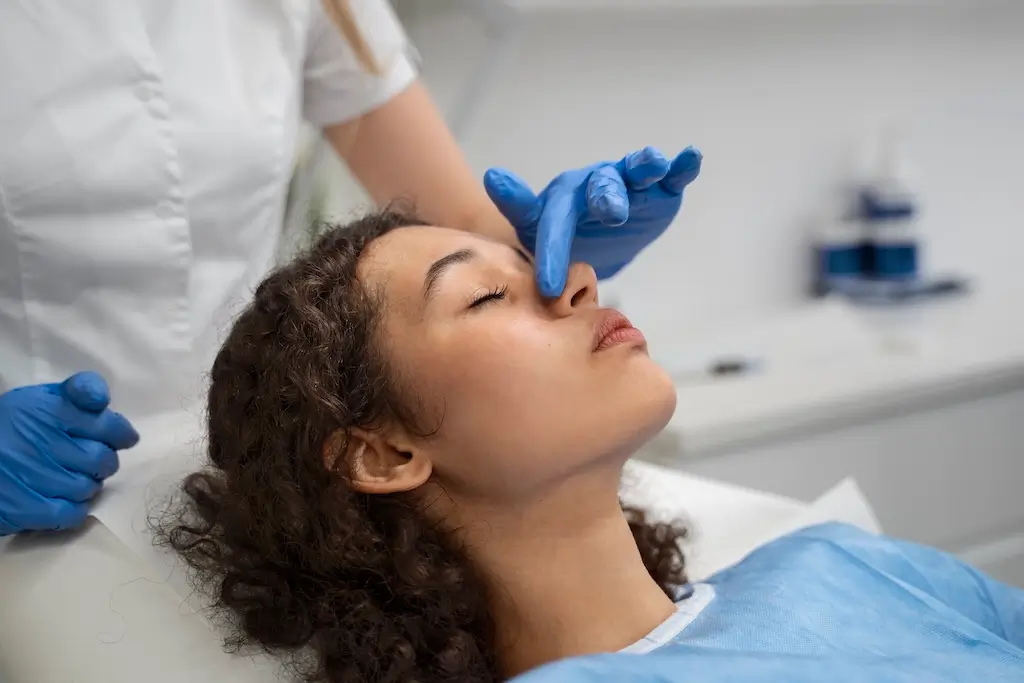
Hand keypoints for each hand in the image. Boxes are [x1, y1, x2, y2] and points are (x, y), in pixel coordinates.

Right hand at [0, 372, 138, 534]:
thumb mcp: (39, 398)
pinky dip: (74, 508)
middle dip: (104, 461)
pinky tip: (64, 499)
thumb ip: (77, 392)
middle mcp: (41, 440)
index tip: (123, 438)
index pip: (106, 423)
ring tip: (73, 478)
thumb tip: (102, 399)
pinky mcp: (23, 506)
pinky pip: (69, 513)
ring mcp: (32, 475)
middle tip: (94, 461)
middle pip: (102, 459)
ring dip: (88, 485)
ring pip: (88, 488)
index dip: (121, 433)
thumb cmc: (9, 426)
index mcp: (48, 409)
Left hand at [484, 146, 702, 296]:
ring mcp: (630, 186)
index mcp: (564, 200)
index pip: (555, 224)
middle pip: (600, 188)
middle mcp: (596, 185)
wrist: (597, 234)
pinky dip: (681, 167)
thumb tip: (493, 175)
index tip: (550, 285)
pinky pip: (671, 178)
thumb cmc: (564, 230)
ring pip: (636, 173)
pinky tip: (691, 158)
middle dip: (606, 197)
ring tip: (654, 164)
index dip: (552, 252)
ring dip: (644, 167)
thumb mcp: (536, 225)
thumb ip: (518, 205)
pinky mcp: (660, 192)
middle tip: (612, 213)